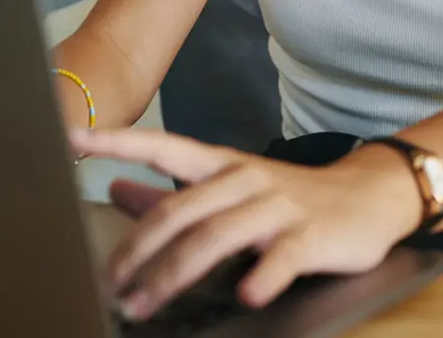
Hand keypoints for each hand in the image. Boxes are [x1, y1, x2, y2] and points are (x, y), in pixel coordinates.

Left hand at [71, 128, 421, 321]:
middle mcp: (245, 179)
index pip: (164, 145)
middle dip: (138, 247)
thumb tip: (117, 189)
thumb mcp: (229, 186)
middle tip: (109, 283)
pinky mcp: (310, 236)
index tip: (75, 139)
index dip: (119, 141)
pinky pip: (282, 257)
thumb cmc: (288, 196)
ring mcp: (277, 206)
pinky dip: (262, 276)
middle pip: (182, 206)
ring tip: (146, 303)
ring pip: (218, 234)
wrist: (366, 196)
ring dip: (176, 272)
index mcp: (222, 165)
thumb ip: (172, 191)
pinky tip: (245, 294)